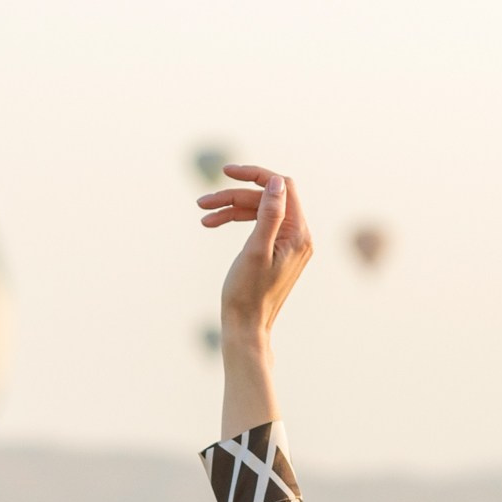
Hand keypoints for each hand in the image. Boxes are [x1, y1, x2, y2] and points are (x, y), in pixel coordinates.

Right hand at [198, 164, 313, 352]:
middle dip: (234, 197)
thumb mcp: (256, 250)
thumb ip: (269, 215)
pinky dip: (236, 222)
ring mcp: (288, 245)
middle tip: (202, 203)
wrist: (245, 328)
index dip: (255, 175)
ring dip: (230, 209)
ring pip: (258, 212)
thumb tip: (276, 182)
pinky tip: (213, 224)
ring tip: (203, 216)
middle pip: (266, 200)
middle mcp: (299, 237)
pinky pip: (258, 227)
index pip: (282, 187)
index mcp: (299, 235)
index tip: (226, 172)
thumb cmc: (247, 294)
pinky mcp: (276, 252)